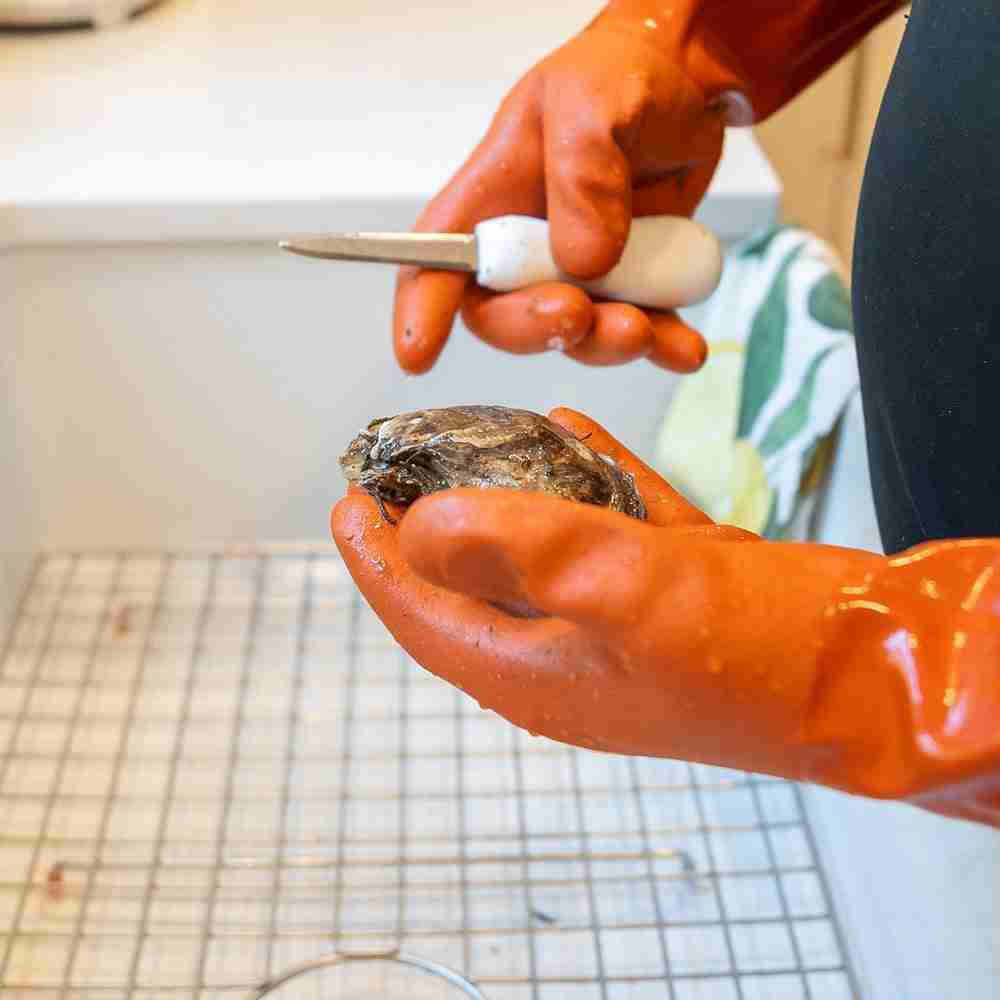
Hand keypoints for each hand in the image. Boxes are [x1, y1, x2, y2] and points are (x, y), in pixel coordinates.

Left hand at [332, 409, 999, 825]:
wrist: (873, 673)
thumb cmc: (755, 651)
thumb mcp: (616, 586)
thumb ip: (511, 549)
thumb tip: (422, 528)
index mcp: (534, 673)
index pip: (423, 614)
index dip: (376, 559)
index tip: (347, 500)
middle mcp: (566, 657)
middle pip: (471, 584)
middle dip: (433, 524)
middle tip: (409, 463)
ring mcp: (619, 627)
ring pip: (538, 555)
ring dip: (510, 499)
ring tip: (482, 443)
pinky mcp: (670, 596)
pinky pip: (606, 532)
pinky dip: (585, 486)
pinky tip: (575, 431)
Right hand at [393, 16, 730, 374]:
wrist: (683, 91)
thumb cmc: (617, 80)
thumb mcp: (592, 101)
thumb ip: (582, 172)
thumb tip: (583, 261)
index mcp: (490, 200)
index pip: (437, 260)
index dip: (421, 312)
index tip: (417, 356)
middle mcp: (526, 248)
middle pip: (503, 316)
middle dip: (537, 329)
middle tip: (578, 315)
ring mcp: (577, 274)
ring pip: (576, 335)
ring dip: (607, 343)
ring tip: (648, 328)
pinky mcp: (629, 287)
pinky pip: (642, 331)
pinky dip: (664, 345)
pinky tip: (686, 348)